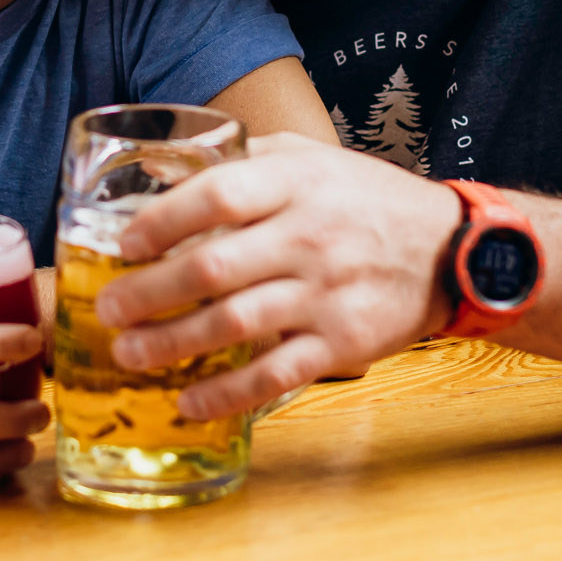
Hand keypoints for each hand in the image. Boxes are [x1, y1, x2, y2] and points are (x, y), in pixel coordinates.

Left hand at [94, 133, 463, 420]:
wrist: (453, 251)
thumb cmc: (368, 200)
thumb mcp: (314, 158)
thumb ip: (245, 159)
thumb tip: (160, 169)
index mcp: (298, 183)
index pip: (219, 195)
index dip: (163, 221)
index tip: (125, 242)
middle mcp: (309, 237)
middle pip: (213, 268)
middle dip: (148, 293)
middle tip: (108, 308)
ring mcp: (325, 294)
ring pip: (233, 325)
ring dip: (171, 344)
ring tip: (128, 353)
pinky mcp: (341, 344)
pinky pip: (273, 376)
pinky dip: (225, 395)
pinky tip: (188, 402)